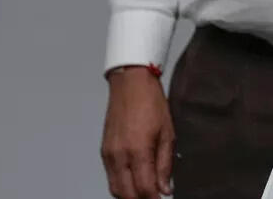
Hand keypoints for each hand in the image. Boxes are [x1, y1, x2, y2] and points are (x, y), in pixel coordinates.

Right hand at [100, 67, 173, 198]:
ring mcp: (109, 155)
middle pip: (126, 193)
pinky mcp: (104, 152)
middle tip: (155, 196)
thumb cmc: (152, 104)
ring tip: (145, 192)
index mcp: (138, 150)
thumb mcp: (168, 133)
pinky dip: (121, 185)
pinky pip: (110, 177)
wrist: (131, 86)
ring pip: (115, 188)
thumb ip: (165, 164)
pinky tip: (134, 182)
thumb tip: (165, 189)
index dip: (154, 198)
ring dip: (129, 195)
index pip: (144, 188)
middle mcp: (119, 156)